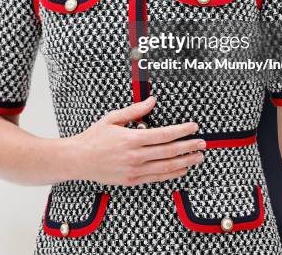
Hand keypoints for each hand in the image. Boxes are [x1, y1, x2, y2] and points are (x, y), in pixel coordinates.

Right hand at [73, 95, 205, 185]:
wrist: (78, 160)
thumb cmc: (94, 137)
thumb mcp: (113, 118)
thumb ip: (135, 110)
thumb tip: (152, 101)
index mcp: (132, 139)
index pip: (164, 135)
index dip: (181, 131)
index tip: (194, 127)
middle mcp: (135, 156)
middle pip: (169, 152)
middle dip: (189, 147)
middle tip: (203, 143)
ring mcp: (134, 170)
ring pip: (166, 167)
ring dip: (185, 162)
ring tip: (198, 157)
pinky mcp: (132, 181)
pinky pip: (157, 178)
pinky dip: (172, 174)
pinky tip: (182, 169)